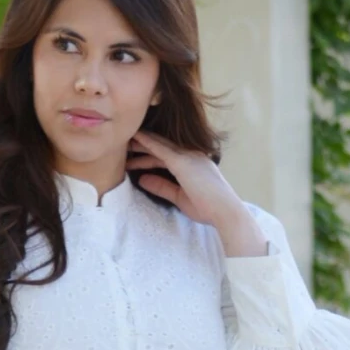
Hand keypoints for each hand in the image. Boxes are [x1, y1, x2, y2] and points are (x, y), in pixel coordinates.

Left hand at [126, 129, 267, 257]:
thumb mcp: (179, 197)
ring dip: (141, 143)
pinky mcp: (183, 161)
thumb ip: (161, 186)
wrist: (225, 211)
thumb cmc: (207, 208)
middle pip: (161, 147)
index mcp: (192, 163)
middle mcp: (191, 155)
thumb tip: (142, 180)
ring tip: (124, 142)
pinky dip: (148, 142)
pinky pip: (161, 149)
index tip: (134, 155)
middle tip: (125, 144)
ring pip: (159, 146)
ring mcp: (188, 156)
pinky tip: (136, 138)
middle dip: (143, 145)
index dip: (150, 154)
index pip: (166, 155)